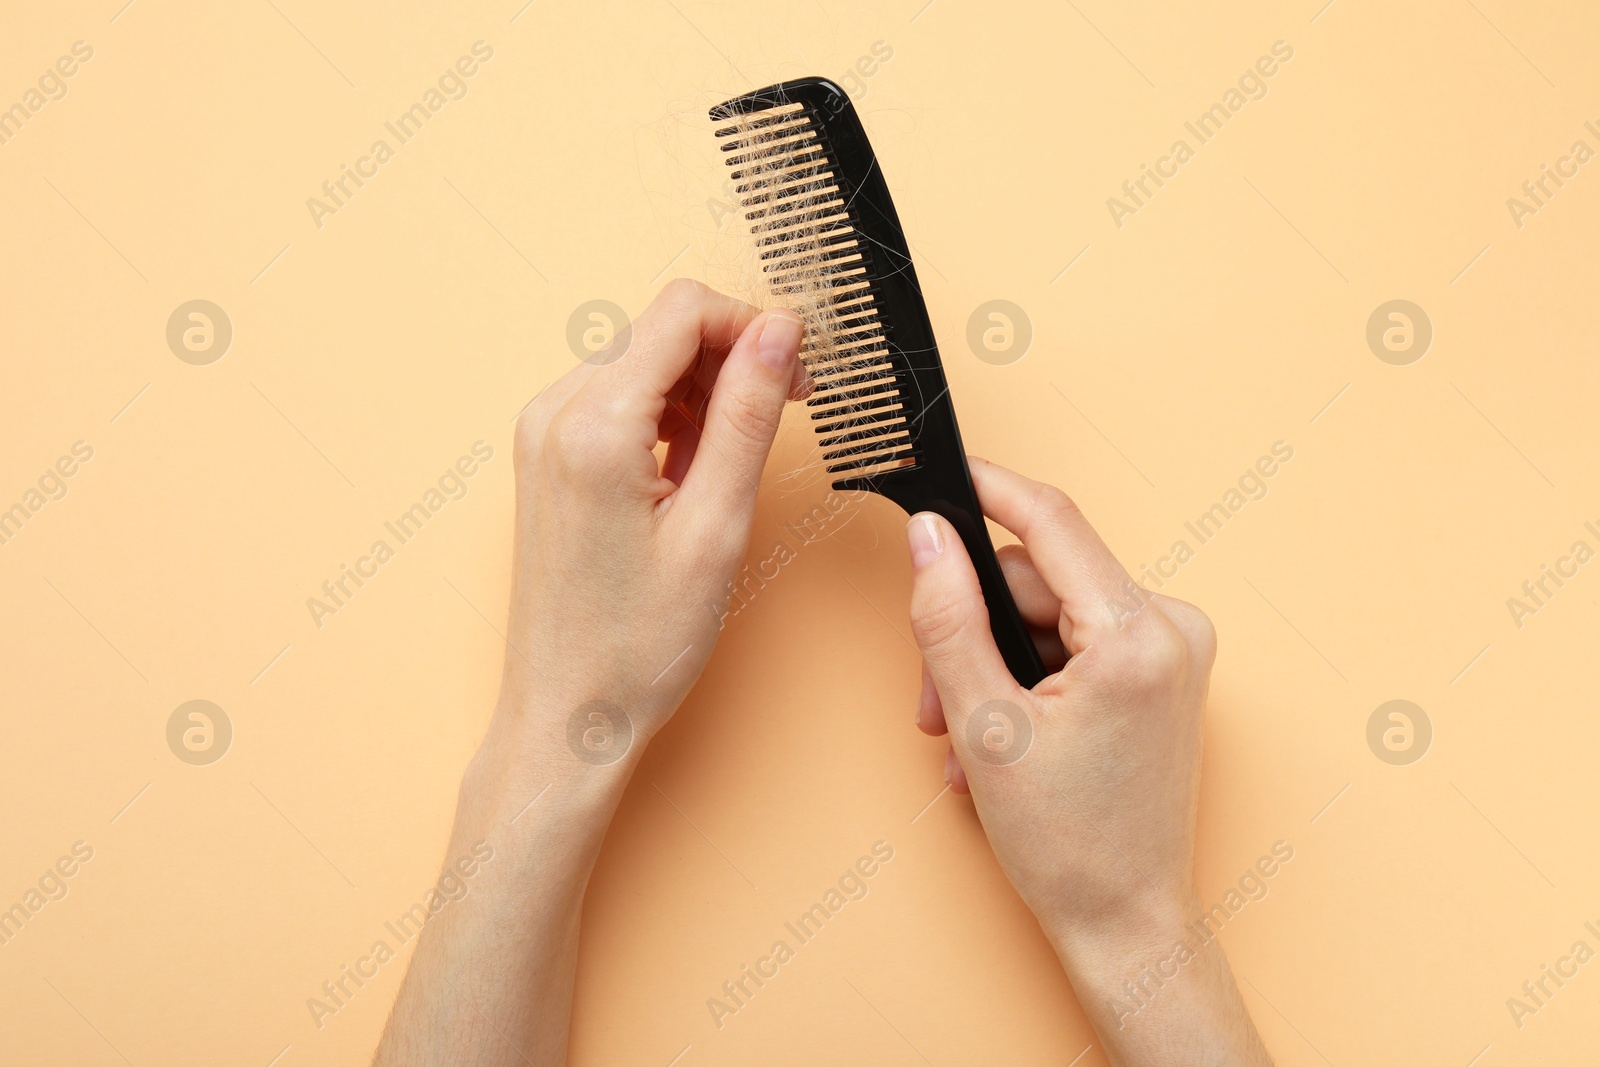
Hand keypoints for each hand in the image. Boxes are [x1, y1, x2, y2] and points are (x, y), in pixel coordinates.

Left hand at [490, 279, 806, 760]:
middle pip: (660, 328)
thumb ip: (747, 415)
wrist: (568, 713)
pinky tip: (687, 474)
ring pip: (640, 359)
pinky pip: (615, 398)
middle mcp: (553, 413)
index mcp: (594, 425)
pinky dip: (664, 416)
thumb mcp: (716, 526)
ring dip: (697, 390)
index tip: (794, 374)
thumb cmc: (638, 644)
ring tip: (724, 468)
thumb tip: (778, 331)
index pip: (683, 310)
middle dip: (728, 358)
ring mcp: (540, 433)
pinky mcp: (544, 455)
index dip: (753, 326)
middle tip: (775, 421)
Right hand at [906, 457, 1270, 1064]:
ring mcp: (1175, 650)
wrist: (1127, 922)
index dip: (985, 490)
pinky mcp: (1164, 672)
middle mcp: (1172, 627)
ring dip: (994, 662)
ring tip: (966, 734)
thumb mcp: (983, 725)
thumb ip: (948, 618)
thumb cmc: (1069, 845)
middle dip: (974, 628)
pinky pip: (1076, 638)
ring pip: (1050, 611)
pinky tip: (1002, 732)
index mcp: (1135, 635)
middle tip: (936, 699)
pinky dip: (1028, 676)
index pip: (1050, 520)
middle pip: (1039, 578)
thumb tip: (929, 537)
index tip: (940, 477)